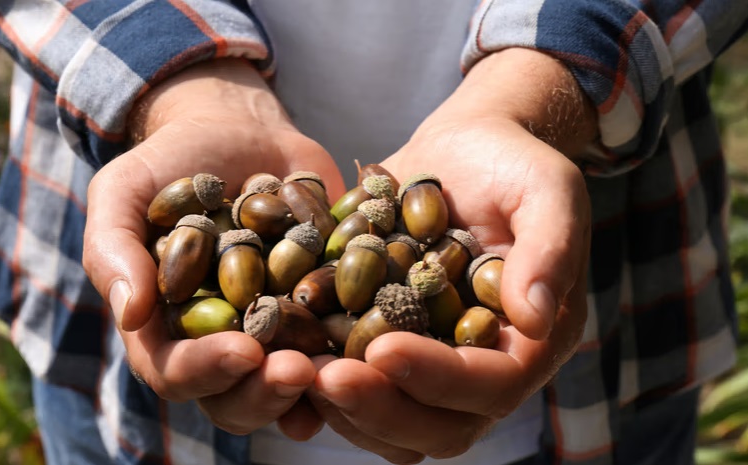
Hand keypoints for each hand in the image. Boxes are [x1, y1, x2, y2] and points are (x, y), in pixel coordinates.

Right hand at [82, 58, 343, 435]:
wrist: (239, 130)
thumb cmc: (171, 163)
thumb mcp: (125, 193)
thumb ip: (114, 249)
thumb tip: (129, 313)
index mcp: (169, 330)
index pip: (177, 372)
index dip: (207, 371)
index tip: (242, 352)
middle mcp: (224, 342)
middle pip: (239, 395)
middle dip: (268, 391)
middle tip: (299, 371)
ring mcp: (278, 329)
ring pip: (293, 383)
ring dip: (317, 388)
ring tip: (342, 371)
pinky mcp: (324, 306)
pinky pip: (343, 340)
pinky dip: (361, 350)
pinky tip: (384, 349)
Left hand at [307, 48, 595, 462]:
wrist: (461, 152)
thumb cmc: (511, 165)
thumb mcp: (546, 190)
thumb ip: (550, 248)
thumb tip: (533, 317)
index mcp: (526, 342)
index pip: (490, 385)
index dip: (438, 379)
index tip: (383, 348)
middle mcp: (477, 367)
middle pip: (437, 426)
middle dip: (380, 408)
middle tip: (325, 377)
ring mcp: (429, 363)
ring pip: (391, 425)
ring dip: (342, 410)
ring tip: (293, 371)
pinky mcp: (385, 346)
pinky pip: (355, 389)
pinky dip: (316, 385)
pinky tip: (280, 355)